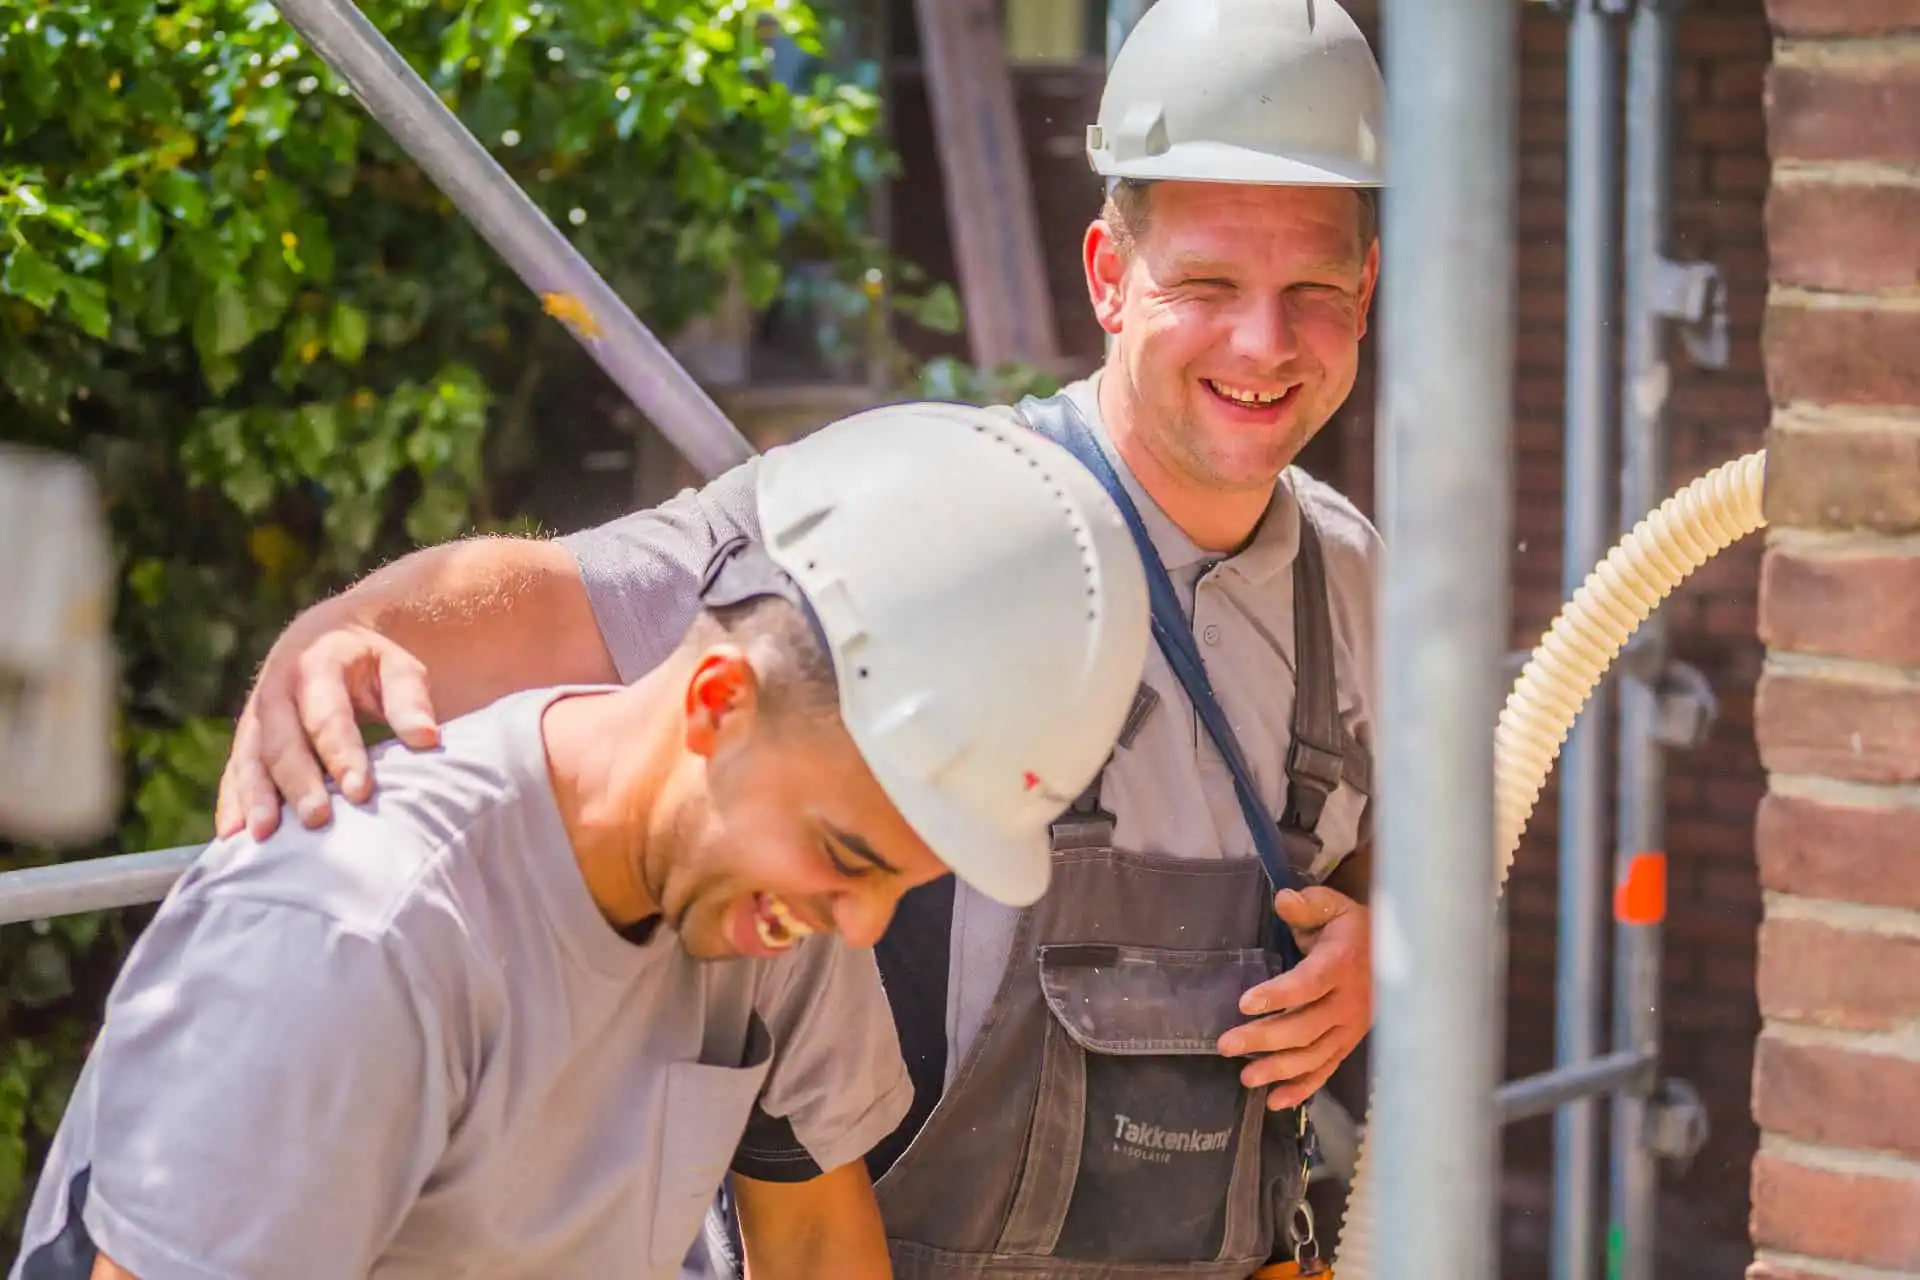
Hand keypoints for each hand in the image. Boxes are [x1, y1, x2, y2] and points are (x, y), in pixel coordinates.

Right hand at [215, 621, 440, 840]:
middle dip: (298, 782)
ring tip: (264, 836)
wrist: (324, 641)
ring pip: (249, 759)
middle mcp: (277, 690)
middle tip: (317, 820)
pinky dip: (231, 804)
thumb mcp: (396, 668)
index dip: (342, 753)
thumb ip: (410, 699)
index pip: (328, 715)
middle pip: (282, 741)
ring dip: (255, 798)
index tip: (360, 791)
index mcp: (316, 665)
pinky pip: (233, 773)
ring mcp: (255, 716)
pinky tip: (232, 837)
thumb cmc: (371, 664)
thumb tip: (426, 737)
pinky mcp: (245, 740)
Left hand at [1216, 886, 1371, 1110]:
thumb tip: (1282, 899)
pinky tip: (1275, 1101)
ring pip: (1314, 1055)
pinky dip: (1303, 1088)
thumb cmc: (1350, 927)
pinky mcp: (1348, 1044)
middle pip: (1305, 1027)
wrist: (1395, 953)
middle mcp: (1348, 1002)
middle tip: (1226, 1045)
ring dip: (1279, 1069)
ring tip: (1245, 1078)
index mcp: (1341, 964)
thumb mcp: (1332, 906)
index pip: (1309, 983)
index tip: (1245, 1003)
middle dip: (1264, 1039)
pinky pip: (1326, 1069)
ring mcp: (1350, 1028)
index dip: (1279, 994)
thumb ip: (1307, 906)